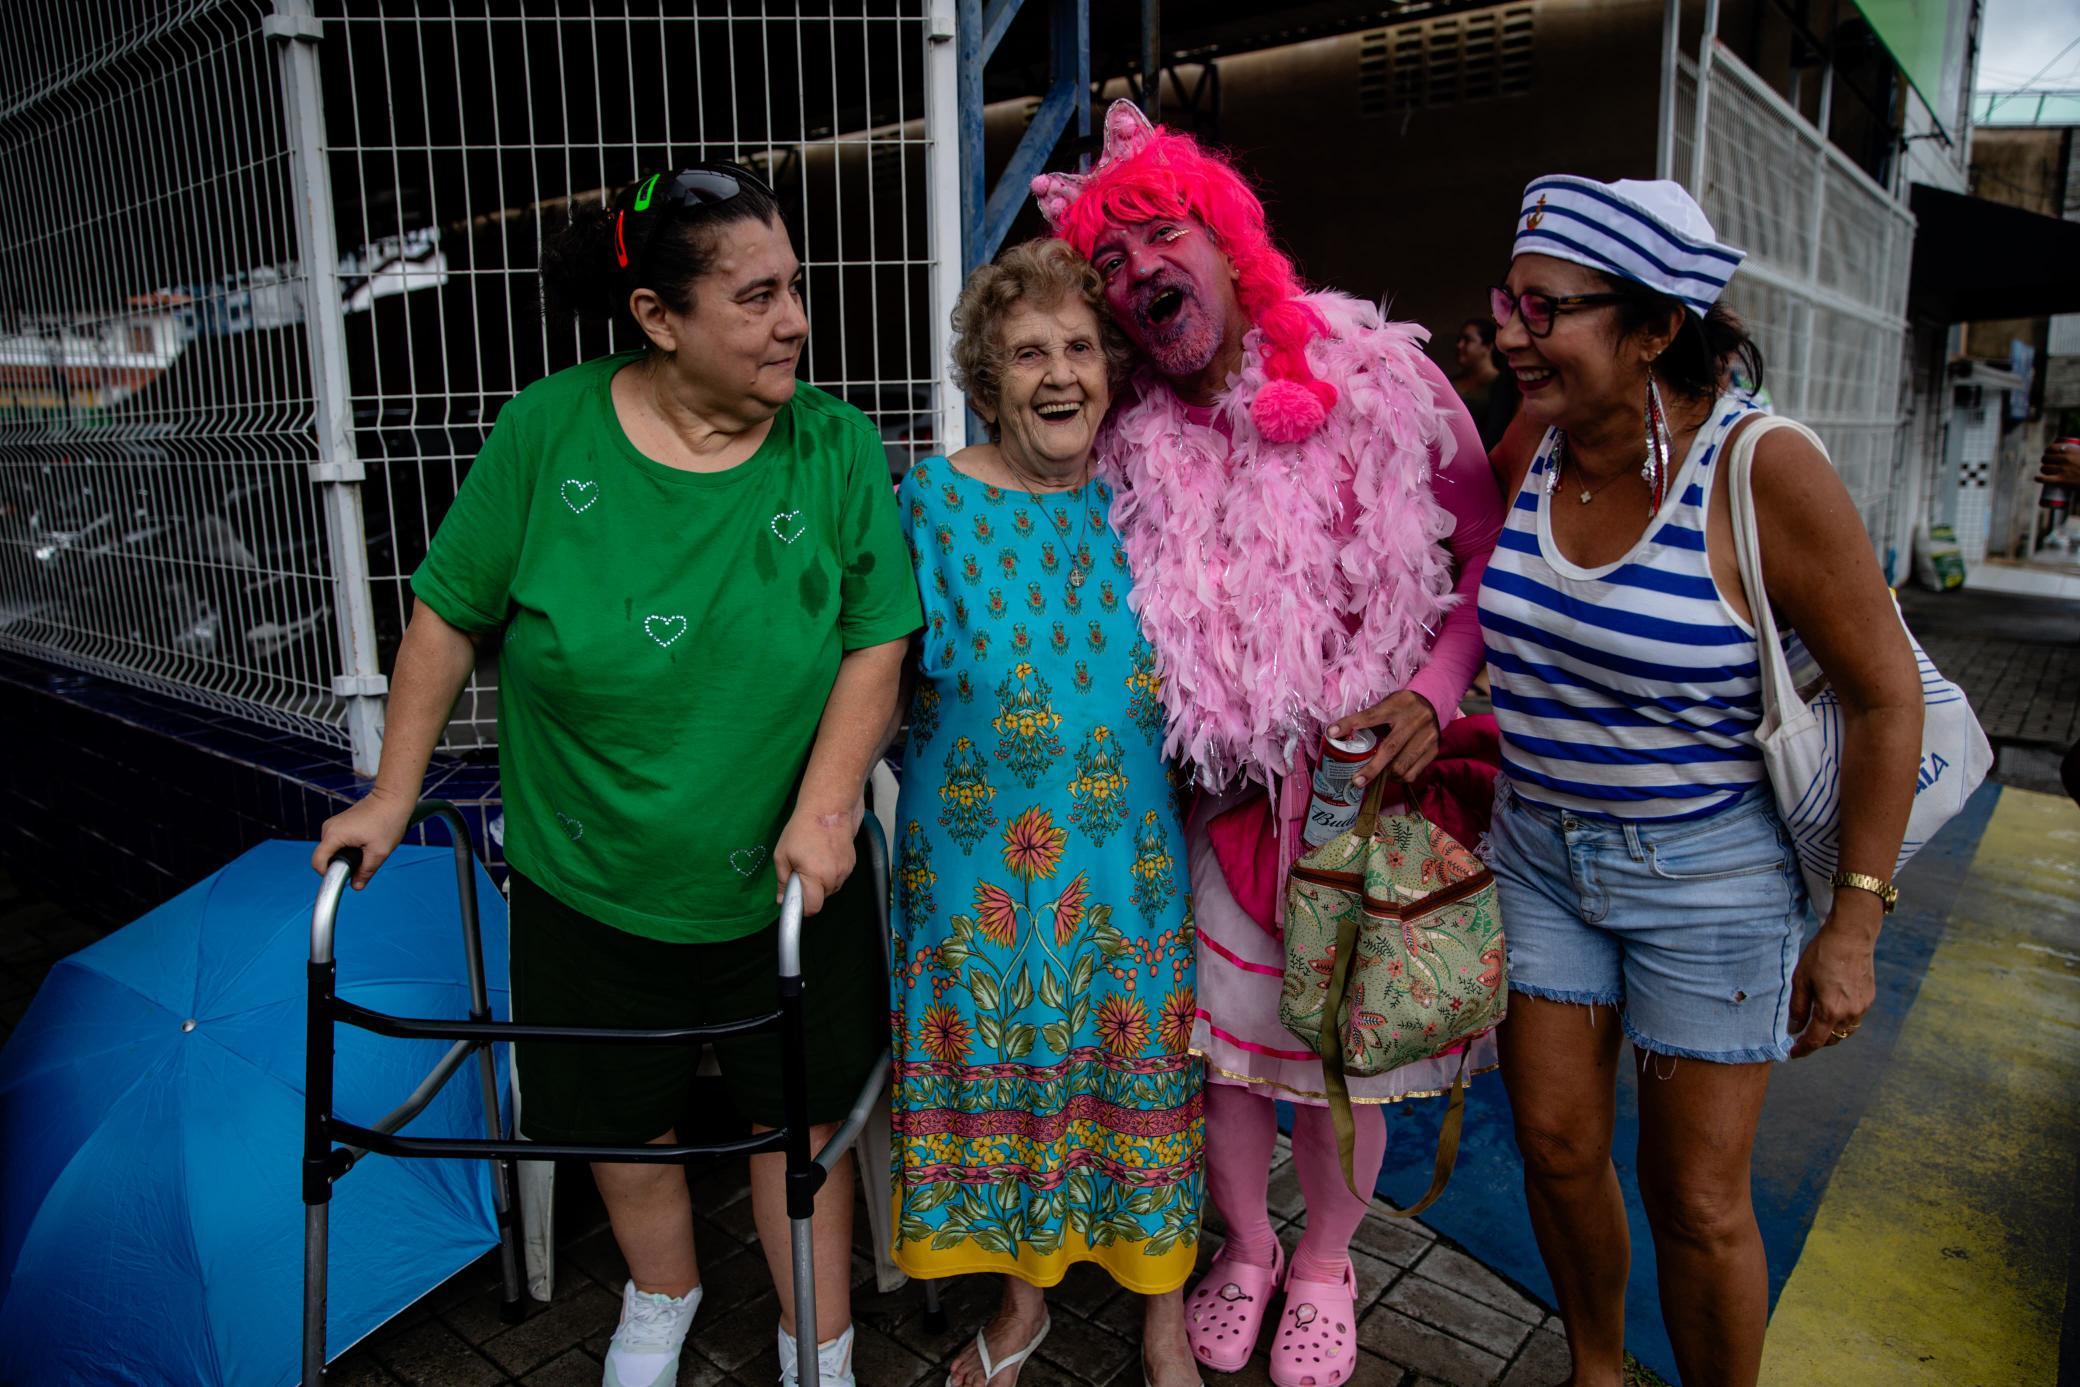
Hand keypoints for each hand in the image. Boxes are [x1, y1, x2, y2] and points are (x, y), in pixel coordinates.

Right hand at [311, 786, 416, 890]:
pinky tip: (366, 842)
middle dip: (342, 864)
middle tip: (363, 860)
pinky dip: (350, 847)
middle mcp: (329, 828)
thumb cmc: (388, 821)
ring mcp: (334, 824)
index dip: (326, 874)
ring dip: (347, 855)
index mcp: (334, 835)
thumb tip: (356, 886)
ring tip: (368, 849)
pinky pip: (339, 841)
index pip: (317, 862)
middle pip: (326, 856)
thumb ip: (365, 872)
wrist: (392, 797)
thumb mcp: (379, 852)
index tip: (343, 876)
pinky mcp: (340, 822)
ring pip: (334, 849)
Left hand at [771, 796, 863, 916]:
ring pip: (831, 888)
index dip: (802, 907)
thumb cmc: (803, 829)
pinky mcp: (851, 864)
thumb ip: (782, 880)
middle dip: (810, 891)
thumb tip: (782, 899)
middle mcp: (833, 877)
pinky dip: (830, 873)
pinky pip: (838, 877)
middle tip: (801, 871)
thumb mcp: (782, 854)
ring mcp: (845, 871)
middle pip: (821, 898)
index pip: (812, 907)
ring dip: (821, 882)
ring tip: (813, 860)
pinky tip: (824, 856)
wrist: (829, 809)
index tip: (795, 900)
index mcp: (815, 876)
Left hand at [1329, 690, 1441, 788]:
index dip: (1350, 725)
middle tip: (1357, 780)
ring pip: (1401, 766)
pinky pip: (1412, 773)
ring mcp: (1427, 736)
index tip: (1331, 734)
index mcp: (1397, 705)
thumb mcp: (1387, 705)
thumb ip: (1369, 719)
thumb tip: (1339, 736)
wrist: (1432, 703)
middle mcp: (1415, 720)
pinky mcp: (1434, 750)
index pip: (1370, 716)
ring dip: (1386, 775)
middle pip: (1390, 749)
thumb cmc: (1401, 707)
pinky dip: (1399, 778)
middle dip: (1371, 768)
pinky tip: (1393, 774)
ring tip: (1378, 775)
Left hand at [1786, 901, 1879, 1057]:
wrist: (1851, 937)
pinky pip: (1854, 1018)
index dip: (1802, 1050)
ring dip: (1830, 1033)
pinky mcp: (1869, 999)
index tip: (1792, 1054)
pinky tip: (1832, 1010)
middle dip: (1816, 1042)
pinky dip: (1841, 1021)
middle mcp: (1849, 1013)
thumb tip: (1795, 1029)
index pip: (1815, 1041)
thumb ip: (1797, 1008)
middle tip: (1801, 1038)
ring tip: (1815, 1026)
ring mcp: (1862, 1007)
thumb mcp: (1800, 980)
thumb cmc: (1822, 955)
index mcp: (1830, 1010)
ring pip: (1844, 1031)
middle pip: (1831, 1039)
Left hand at [2039, 439, 2079, 485]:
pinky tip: (2037, 478)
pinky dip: (2039, 478)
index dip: (2048, 451)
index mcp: (2070, 450)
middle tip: (2047, 463)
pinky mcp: (2061, 480)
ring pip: (2044, 468)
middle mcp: (2064, 458)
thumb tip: (2068, 447)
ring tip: (2045, 470)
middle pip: (2046, 458)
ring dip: (2043, 469)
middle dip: (2045, 460)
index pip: (2051, 448)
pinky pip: (2044, 479)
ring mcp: (2062, 469)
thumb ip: (2077, 449)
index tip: (2048, 453)